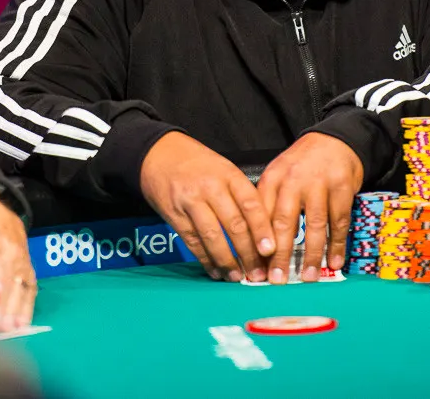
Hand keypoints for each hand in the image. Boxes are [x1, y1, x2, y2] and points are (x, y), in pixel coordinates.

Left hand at [0, 190, 37, 331]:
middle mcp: (6, 245)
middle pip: (6, 275)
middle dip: (2, 301)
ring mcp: (20, 259)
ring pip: (18, 285)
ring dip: (13, 308)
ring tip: (6, 329)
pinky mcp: (27, 271)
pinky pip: (30, 289)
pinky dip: (26, 308)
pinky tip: (21, 325)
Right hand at [139, 132, 275, 281]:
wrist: (158, 153)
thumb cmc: (197, 164)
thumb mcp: (224, 169)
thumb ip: (241, 195)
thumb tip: (263, 232)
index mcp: (229, 174)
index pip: (250, 204)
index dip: (262, 230)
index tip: (270, 251)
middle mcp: (210, 187)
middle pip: (234, 224)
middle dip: (247, 253)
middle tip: (257, 273)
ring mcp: (190, 201)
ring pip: (213, 236)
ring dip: (226, 261)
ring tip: (237, 277)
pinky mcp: (174, 215)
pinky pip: (193, 242)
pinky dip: (205, 260)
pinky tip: (215, 271)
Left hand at [257, 133, 363, 284]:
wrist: (334, 140)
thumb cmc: (302, 165)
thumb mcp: (279, 176)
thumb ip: (269, 204)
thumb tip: (260, 246)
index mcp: (272, 179)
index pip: (260, 214)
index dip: (257, 243)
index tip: (255, 266)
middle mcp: (293, 180)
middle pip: (284, 222)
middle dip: (279, 254)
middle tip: (277, 280)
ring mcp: (319, 184)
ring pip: (314, 225)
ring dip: (311, 254)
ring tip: (308, 277)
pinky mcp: (342, 188)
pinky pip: (339, 221)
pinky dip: (337, 244)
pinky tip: (334, 262)